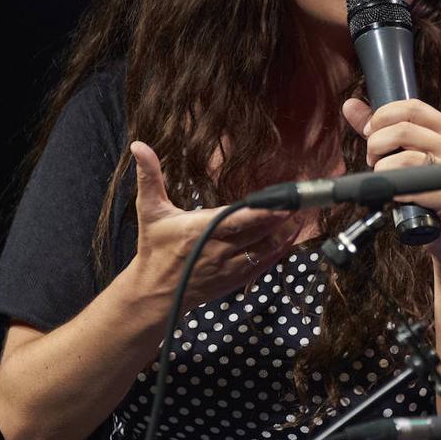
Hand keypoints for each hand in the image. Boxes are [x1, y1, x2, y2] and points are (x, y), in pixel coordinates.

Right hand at [127, 141, 298, 310]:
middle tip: (300, 201)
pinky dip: (279, 250)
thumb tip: (139, 146)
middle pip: (258, 233)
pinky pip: (264, 264)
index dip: (262, 213)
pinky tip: (291, 236)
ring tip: (301, 216)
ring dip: (285, 233)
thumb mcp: (150, 211)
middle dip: (281, 218)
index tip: (281, 202)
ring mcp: (229, 267)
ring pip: (266, 250)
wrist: (154, 293)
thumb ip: (149, 177)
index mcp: (199, 231)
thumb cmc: (154, 248)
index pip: (237, 220)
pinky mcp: (236, 279)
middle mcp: (217, 250)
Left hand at [341, 98, 440, 249]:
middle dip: (376, 145)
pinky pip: (410, 184)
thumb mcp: (402, 152)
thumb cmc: (424, 191)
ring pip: (403, 157)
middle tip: (374, 160)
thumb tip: (351, 105)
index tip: (371, 132)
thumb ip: (379, 128)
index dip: (383, 116)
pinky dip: (394, 189)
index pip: (412, 107)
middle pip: (402, 130)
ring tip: (384, 179)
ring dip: (382, 170)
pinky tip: (395, 194)